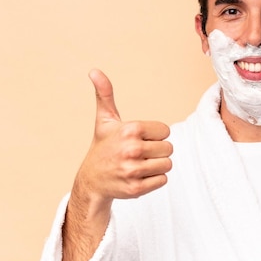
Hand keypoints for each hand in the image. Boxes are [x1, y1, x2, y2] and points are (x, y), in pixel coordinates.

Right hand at [73, 69, 172, 210]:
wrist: (91, 180)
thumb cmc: (103, 147)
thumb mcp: (105, 120)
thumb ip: (105, 95)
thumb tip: (94, 71)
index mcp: (130, 130)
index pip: (165, 131)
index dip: (155, 135)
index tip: (139, 139)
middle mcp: (132, 149)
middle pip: (169, 148)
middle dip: (157, 151)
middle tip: (139, 153)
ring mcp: (133, 170)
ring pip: (168, 164)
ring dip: (157, 166)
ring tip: (139, 164)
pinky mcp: (136, 189)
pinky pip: (163, 180)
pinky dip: (154, 180)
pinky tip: (139, 176)